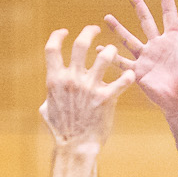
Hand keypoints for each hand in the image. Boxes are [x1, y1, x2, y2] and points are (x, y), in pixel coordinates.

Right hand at [39, 25, 133, 148]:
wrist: (75, 147)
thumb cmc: (61, 131)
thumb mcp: (47, 110)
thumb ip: (48, 96)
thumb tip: (47, 93)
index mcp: (55, 79)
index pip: (52, 49)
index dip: (57, 36)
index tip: (65, 32)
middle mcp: (72, 79)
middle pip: (80, 45)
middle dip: (88, 32)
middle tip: (95, 30)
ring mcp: (89, 88)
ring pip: (104, 57)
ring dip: (110, 51)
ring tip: (114, 50)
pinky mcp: (106, 98)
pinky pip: (121, 81)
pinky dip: (127, 76)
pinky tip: (130, 75)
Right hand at [107, 0, 177, 118]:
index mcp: (174, 40)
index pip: (169, 16)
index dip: (166, 2)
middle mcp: (159, 47)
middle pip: (147, 22)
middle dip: (139, 7)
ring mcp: (147, 59)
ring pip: (129, 39)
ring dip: (119, 28)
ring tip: (107, 17)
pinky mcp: (139, 72)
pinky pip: (121, 62)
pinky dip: (109, 56)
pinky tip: (99, 49)